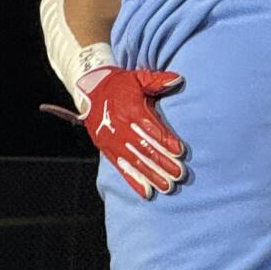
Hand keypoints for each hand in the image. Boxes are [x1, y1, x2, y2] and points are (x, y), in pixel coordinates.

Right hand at [41, 67, 184, 198]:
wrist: (90, 89)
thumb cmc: (121, 84)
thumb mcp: (138, 77)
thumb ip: (157, 80)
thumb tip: (178, 79)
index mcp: (130, 111)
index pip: (151, 129)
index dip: (166, 141)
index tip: (180, 152)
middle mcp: (121, 129)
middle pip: (145, 149)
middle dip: (163, 163)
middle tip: (179, 174)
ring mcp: (113, 142)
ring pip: (135, 162)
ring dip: (152, 176)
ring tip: (168, 186)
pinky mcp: (108, 151)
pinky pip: (122, 168)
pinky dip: (134, 181)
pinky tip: (147, 192)